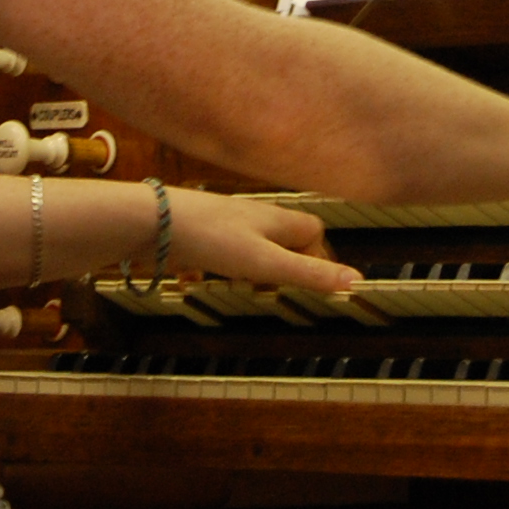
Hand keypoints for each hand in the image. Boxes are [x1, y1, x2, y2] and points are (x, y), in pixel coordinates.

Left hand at [162, 188, 358, 293]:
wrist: (151, 221)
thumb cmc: (212, 239)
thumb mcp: (266, 262)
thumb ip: (309, 273)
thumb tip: (357, 282)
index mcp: (274, 220)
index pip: (312, 230)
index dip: (319, 255)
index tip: (315, 284)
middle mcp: (250, 218)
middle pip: (281, 237)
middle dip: (285, 264)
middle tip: (277, 290)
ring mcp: (222, 224)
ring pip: (247, 245)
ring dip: (251, 268)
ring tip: (243, 288)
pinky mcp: (196, 234)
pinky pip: (213, 251)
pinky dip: (212, 268)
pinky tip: (195, 281)